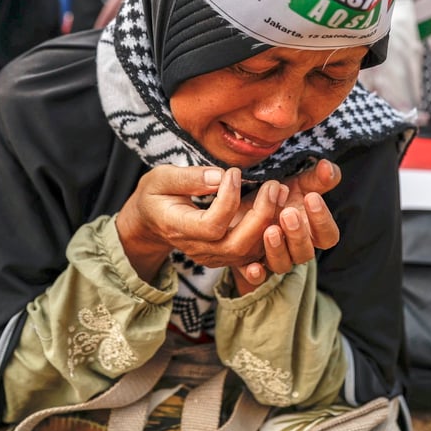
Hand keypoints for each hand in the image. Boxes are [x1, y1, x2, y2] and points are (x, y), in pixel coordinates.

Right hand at [116, 166, 285, 280]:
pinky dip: (269, 231)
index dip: (228, 200)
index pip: (212, 225)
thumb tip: (219, 176)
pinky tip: (277, 205)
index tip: (234, 173)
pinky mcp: (225, 256)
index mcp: (178, 228)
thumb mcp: (161, 178)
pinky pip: (253, 252)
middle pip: (237, 244)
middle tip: (272, 185)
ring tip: (278, 191)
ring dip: (270, 222)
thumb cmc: (155, 195)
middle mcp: (197, 249)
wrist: (151, 221)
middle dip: (260, 215)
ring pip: (250, 251)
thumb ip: (188, 178)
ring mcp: (213, 256)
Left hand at [232, 160, 342, 293]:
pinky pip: (256, 277)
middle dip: (298, 234)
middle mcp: (295, 248)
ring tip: (270, 229)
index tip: (311, 197)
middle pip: (305, 253)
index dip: (322, 221)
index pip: (328, 236)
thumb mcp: (298, 183)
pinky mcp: (250, 263)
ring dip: (277, 248)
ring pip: (281, 264)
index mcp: (312, 232)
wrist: (246, 201)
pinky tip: (252, 267)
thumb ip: (317, 177)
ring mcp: (273, 257)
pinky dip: (255, 274)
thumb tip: (328, 167)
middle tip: (288, 213)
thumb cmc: (277, 194)